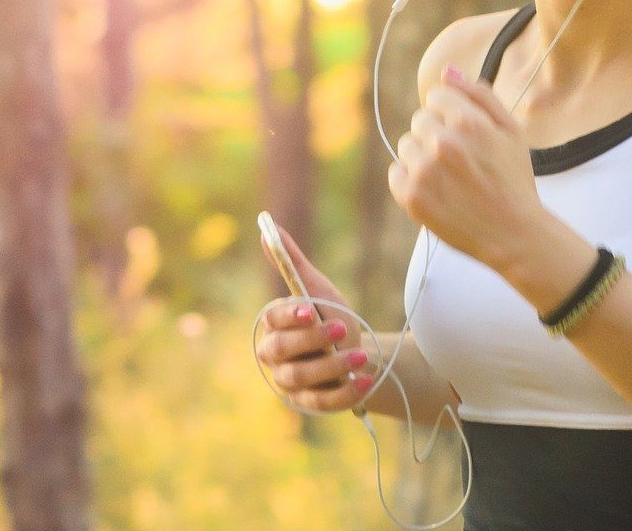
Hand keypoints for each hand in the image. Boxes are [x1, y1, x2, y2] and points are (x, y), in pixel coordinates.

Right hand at [253, 224, 378, 412]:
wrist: (359, 354)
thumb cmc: (332, 318)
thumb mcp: (318, 290)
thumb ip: (292, 264)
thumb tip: (267, 227)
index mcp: (274, 327)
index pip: (273, 321)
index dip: (289, 316)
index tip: (310, 309)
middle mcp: (275, 357)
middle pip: (282, 350)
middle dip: (312, 340)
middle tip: (341, 329)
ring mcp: (291, 383)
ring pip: (302, 377)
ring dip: (332, 367)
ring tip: (360, 356)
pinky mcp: (310, 404)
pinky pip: (322, 402)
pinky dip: (344, 393)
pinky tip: (364, 380)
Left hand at [387, 63, 547, 269]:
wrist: (514, 234)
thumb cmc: (514, 180)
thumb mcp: (511, 131)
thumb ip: (480, 96)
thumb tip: (447, 70)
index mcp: (469, 122)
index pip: (436, 96)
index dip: (451, 113)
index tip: (464, 134)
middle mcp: (443, 144)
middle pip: (419, 120)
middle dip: (436, 134)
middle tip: (460, 160)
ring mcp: (424, 172)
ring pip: (406, 145)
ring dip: (422, 157)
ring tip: (450, 177)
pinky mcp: (411, 197)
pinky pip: (396, 173)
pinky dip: (410, 180)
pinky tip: (437, 191)